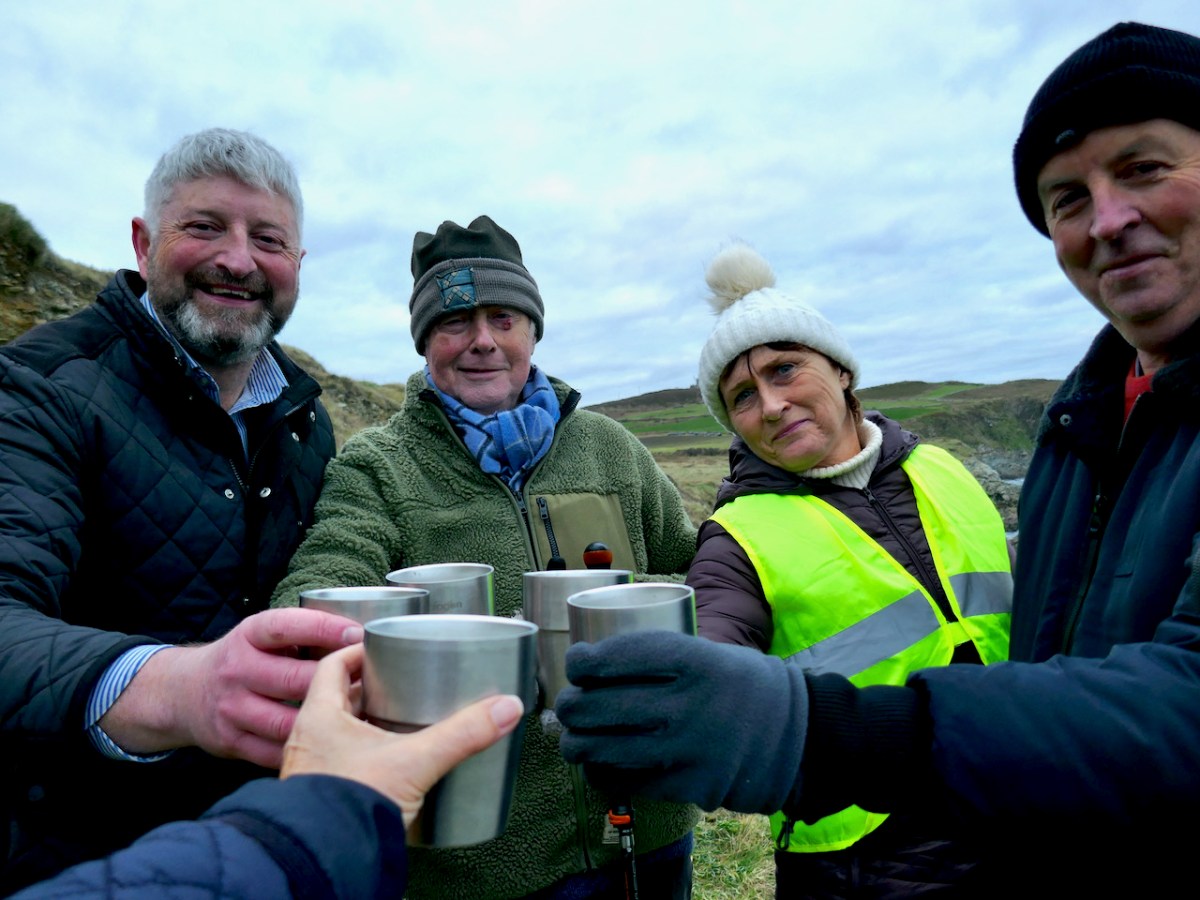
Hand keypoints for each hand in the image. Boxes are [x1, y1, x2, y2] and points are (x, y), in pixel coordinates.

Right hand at [100, 608, 363, 766]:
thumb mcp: (261, 635)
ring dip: (325, 721)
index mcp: (248, 635)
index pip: (285, 626)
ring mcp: (232, 709)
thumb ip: (300, 634)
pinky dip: (305, 748)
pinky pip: (275, 751)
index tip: (357, 634)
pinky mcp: (231, 741)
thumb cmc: (243, 659)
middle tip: (371, 682)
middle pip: (293, 679)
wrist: (183, 692)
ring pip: (287, 721)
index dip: (323, 629)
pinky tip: (332, 744)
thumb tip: (359, 636)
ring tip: (359, 716)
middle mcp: (237, 670)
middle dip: (335, 682)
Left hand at [281, 644, 523, 824]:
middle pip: (338, 699)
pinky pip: (342, 764)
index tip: (382, 649)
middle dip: (371, 690)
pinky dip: (364, 758)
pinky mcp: (323, 796)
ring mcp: (312, 770)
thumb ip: (462, 734)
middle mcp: (308, 741)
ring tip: (400, 723)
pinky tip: (391, 766)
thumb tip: (505, 708)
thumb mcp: (416, 761)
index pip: (333, 665)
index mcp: (319, 718)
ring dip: (366, 725)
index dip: (358, 652)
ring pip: (340, 734)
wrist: (329, 859)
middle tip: (400, 683)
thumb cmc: (351, 804)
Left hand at [555, 630, 808, 813]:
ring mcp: (689, 749)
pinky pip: (629, 782)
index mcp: (695, 661)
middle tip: (565, 706)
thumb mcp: (711, 653)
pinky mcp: (692, 786)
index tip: (575, 663)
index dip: (586, 662)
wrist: (799, 735)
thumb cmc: (742, 686)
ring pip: (606, 750)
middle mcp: (689, 704)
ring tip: (572, 740)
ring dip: (577, 745)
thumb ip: (662, 658)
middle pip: (603, 706)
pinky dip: (604, 774)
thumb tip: (594, 665)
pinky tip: (598, 766)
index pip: (621, 657)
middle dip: (571, 707)